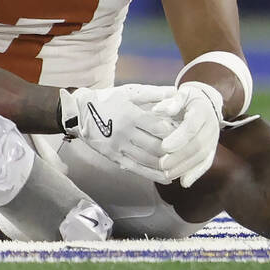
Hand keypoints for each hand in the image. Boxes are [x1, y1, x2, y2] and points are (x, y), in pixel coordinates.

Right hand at [60, 84, 176, 183]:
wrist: (80, 113)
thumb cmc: (108, 100)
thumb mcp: (129, 92)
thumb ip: (153, 93)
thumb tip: (175, 91)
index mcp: (132, 115)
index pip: (159, 128)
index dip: (175, 133)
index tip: (187, 134)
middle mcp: (126, 133)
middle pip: (155, 146)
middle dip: (174, 151)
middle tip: (189, 154)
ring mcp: (119, 147)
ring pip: (147, 159)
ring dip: (166, 165)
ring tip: (182, 167)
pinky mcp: (114, 157)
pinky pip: (136, 168)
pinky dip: (152, 174)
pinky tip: (165, 177)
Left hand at [153, 82, 222, 187]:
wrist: (207, 103)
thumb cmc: (188, 99)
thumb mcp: (181, 94)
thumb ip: (171, 102)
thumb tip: (157, 110)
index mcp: (202, 111)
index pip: (191, 127)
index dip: (178, 138)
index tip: (163, 146)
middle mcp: (212, 126)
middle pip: (197, 145)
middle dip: (179, 157)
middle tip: (162, 164)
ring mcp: (214, 139)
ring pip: (202, 157)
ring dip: (185, 168)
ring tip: (167, 174)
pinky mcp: (213, 149)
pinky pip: (206, 163)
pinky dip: (195, 174)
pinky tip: (184, 183)